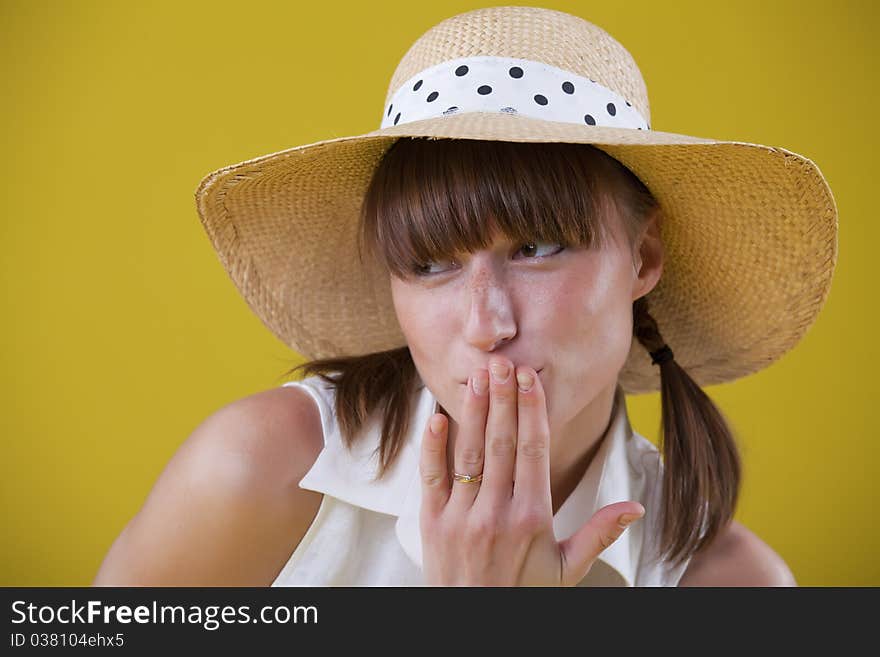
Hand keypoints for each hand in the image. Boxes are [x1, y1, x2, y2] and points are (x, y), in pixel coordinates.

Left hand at [419, 356, 644, 585]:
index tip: (530, 379)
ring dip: (473, 412)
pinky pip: (432, 477)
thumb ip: (599, 534)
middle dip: (503, 399)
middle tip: (503, 362)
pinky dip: (432, 446)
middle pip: (501, 443)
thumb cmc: (525, 595)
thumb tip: (637, 508)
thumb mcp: (567, 570)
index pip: (534, 451)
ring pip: (469, 453)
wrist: (477, 627)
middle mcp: (496, 512)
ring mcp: (461, 516)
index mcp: (532, 518)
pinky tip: (437, 416)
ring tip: (477, 376)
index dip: (532, 410)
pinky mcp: (432, 522)